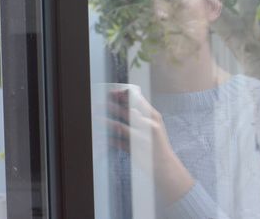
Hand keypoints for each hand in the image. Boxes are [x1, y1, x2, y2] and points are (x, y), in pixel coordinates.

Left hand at [106, 89, 193, 203]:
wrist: (165, 166)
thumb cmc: (157, 146)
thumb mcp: (153, 128)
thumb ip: (141, 117)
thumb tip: (126, 107)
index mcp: (153, 116)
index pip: (137, 100)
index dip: (122, 95)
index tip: (110, 93)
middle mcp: (149, 124)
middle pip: (127, 110)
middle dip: (110, 106)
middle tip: (96, 104)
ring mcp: (142, 136)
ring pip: (120, 125)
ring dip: (105, 121)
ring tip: (93, 118)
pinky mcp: (135, 149)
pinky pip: (117, 142)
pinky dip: (106, 138)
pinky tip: (98, 136)